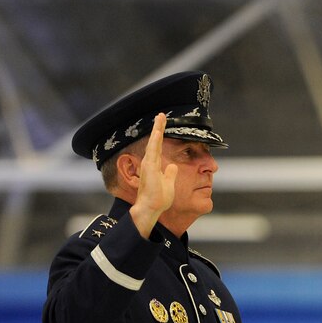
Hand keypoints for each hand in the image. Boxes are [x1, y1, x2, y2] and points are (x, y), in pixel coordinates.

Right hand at [129, 112, 176, 236]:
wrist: (151, 208)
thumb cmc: (159, 198)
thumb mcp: (168, 183)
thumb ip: (170, 174)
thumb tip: (173, 166)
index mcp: (155, 166)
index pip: (158, 147)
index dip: (160, 136)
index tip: (162, 125)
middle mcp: (150, 163)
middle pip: (154, 141)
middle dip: (158, 127)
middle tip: (161, 114)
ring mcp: (149, 164)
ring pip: (153, 142)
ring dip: (157, 129)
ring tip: (160, 116)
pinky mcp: (150, 167)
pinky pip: (153, 150)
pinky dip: (155, 140)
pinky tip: (158, 131)